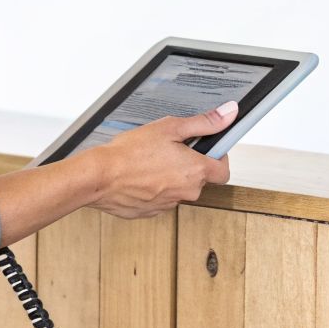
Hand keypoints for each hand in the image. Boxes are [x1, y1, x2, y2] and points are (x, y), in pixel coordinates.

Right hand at [83, 102, 235, 218]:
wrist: (100, 177)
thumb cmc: (131, 152)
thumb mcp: (170, 128)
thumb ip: (203, 123)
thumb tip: (228, 114)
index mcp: (196, 171)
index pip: (224, 171)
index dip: (218, 157)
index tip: (206, 148)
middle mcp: (187, 192)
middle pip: (200, 179)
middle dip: (189, 164)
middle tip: (169, 149)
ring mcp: (169, 205)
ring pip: (179, 188)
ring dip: (170, 176)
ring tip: (150, 161)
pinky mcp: (152, 212)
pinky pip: (161, 198)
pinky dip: (154, 188)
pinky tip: (140, 175)